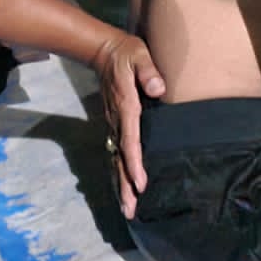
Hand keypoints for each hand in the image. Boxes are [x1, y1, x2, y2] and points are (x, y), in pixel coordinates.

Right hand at [92, 33, 165, 218]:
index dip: (135, 163)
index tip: (141, 184)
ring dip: (121, 183)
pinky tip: (124, 185)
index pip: (130, 140)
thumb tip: (158, 89)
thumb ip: (148, 71)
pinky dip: (119, 171)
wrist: (103, 50)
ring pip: (116, 158)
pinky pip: (116, 152)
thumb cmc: (126, 53)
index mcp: (126, 106)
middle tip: (130, 210)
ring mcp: (113, 123)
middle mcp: (117, 120)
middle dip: (125, 185)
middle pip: (120, 158)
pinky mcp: (114, 123)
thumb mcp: (139, 55)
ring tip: (128, 208)